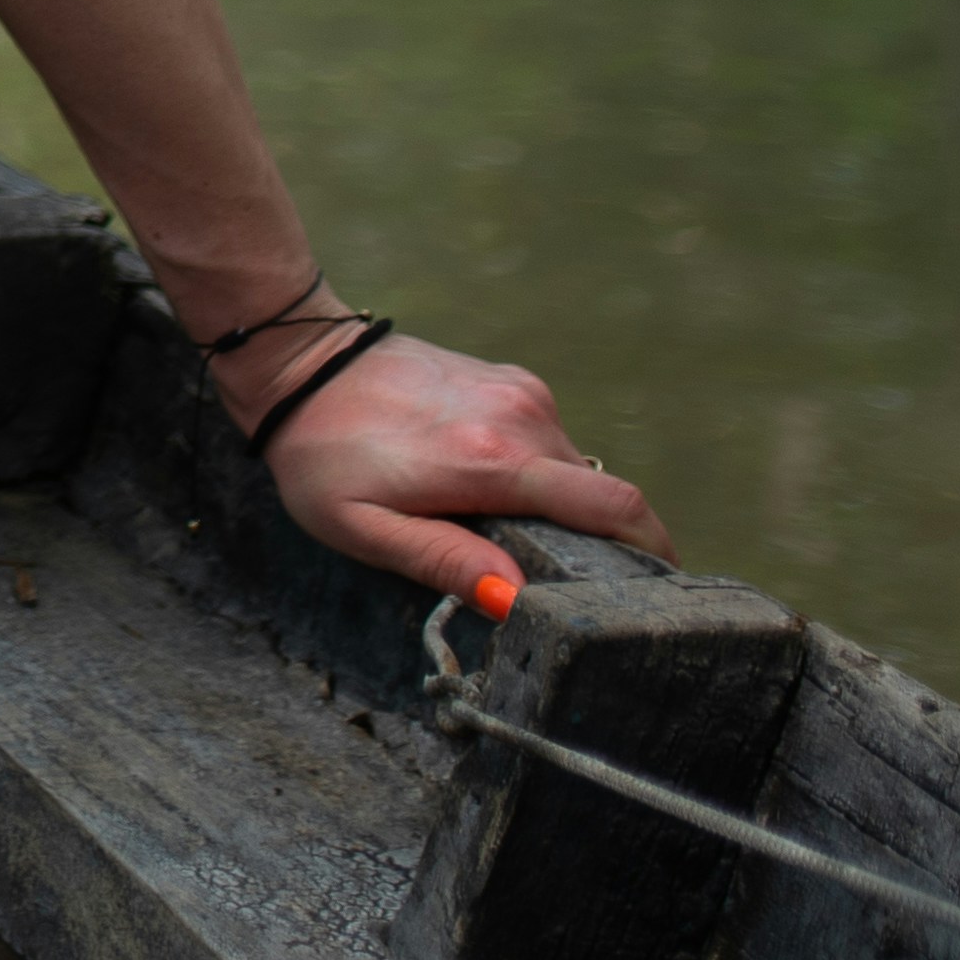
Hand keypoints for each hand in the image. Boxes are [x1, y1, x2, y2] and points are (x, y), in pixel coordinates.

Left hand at [247, 328, 673, 600]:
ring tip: (495, 524)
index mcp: (494, 461)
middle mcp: (523, 418)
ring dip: (553, 502)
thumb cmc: (322, 456)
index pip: (613, 508)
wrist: (300, 362)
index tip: (659, 591)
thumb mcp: (364, 527)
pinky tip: (482, 481)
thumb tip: (515, 597)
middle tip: (550, 573)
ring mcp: (520, 390)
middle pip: (599, 494)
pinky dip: (533, 468)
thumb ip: (444, 561)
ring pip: (571, 467)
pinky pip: (545, 438)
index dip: (652, 551)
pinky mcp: (510, 378)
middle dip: (594, 538)